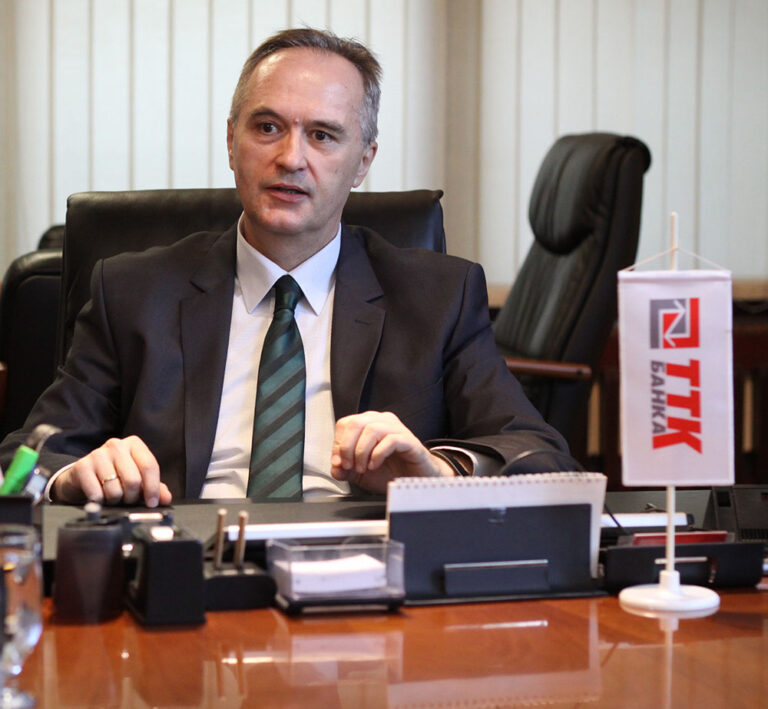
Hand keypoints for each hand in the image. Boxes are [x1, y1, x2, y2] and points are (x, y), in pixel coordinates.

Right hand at [52, 436, 171, 507]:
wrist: (82, 476)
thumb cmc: (114, 475)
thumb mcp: (137, 478)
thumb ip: (154, 487)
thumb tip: (165, 498)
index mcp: (134, 444)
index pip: (149, 466)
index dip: (153, 488)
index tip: (152, 502)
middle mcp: (116, 445)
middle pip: (133, 480)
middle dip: (132, 497)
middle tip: (129, 500)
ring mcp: (98, 454)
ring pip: (115, 489)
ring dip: (116, 500)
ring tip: (113, 496)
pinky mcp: (82, 466)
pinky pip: (97, 494)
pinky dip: (101, 501)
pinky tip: (100, 496)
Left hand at [331, 411, 454, 493]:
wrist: (414, 482)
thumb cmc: (390, 472)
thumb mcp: (360, 473)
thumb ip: (345, 470)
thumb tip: (335, 468)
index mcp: (369, 424)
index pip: (346, 424)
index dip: (338, 443)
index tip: (339, 463)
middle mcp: (382, 422)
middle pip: (356, 422)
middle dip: (347, 447)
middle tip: (349, 466)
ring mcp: (397, 429)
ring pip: (372, 429)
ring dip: (362, 452)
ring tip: (363, 467)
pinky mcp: (409, 441)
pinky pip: (390, 440)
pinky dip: (378, 454)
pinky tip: (375, 465)